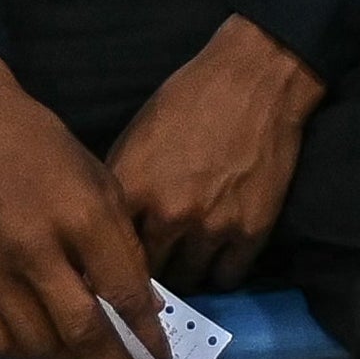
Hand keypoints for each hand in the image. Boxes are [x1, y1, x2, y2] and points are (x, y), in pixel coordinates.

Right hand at [0, 49, 164, 358]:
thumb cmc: (41, 146)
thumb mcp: (98, 178)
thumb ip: (118, 242)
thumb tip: (137, 303)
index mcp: (81, 215)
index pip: (123, 292)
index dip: (147, 334)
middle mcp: (37, 249)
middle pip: (83, 333)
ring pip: (39, 345)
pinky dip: (24, 354)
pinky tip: (43, 347)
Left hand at [102, 15, 324, 289]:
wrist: (255, 78)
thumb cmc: (190, 99)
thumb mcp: (136, 135)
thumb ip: (121, 187)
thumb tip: (104, 228)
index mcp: (131, 189)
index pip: (105, 251)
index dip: (109, 260)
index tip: (114, 264)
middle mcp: (167, 216)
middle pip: (146, 275)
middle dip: (148, 270)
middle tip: (155, 261)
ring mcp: (211, 227)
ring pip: (188, 280)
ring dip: (185, 270)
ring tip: (187, 256)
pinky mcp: (251, 231)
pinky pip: (227, 277)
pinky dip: (221, 269)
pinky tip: (218, 252)